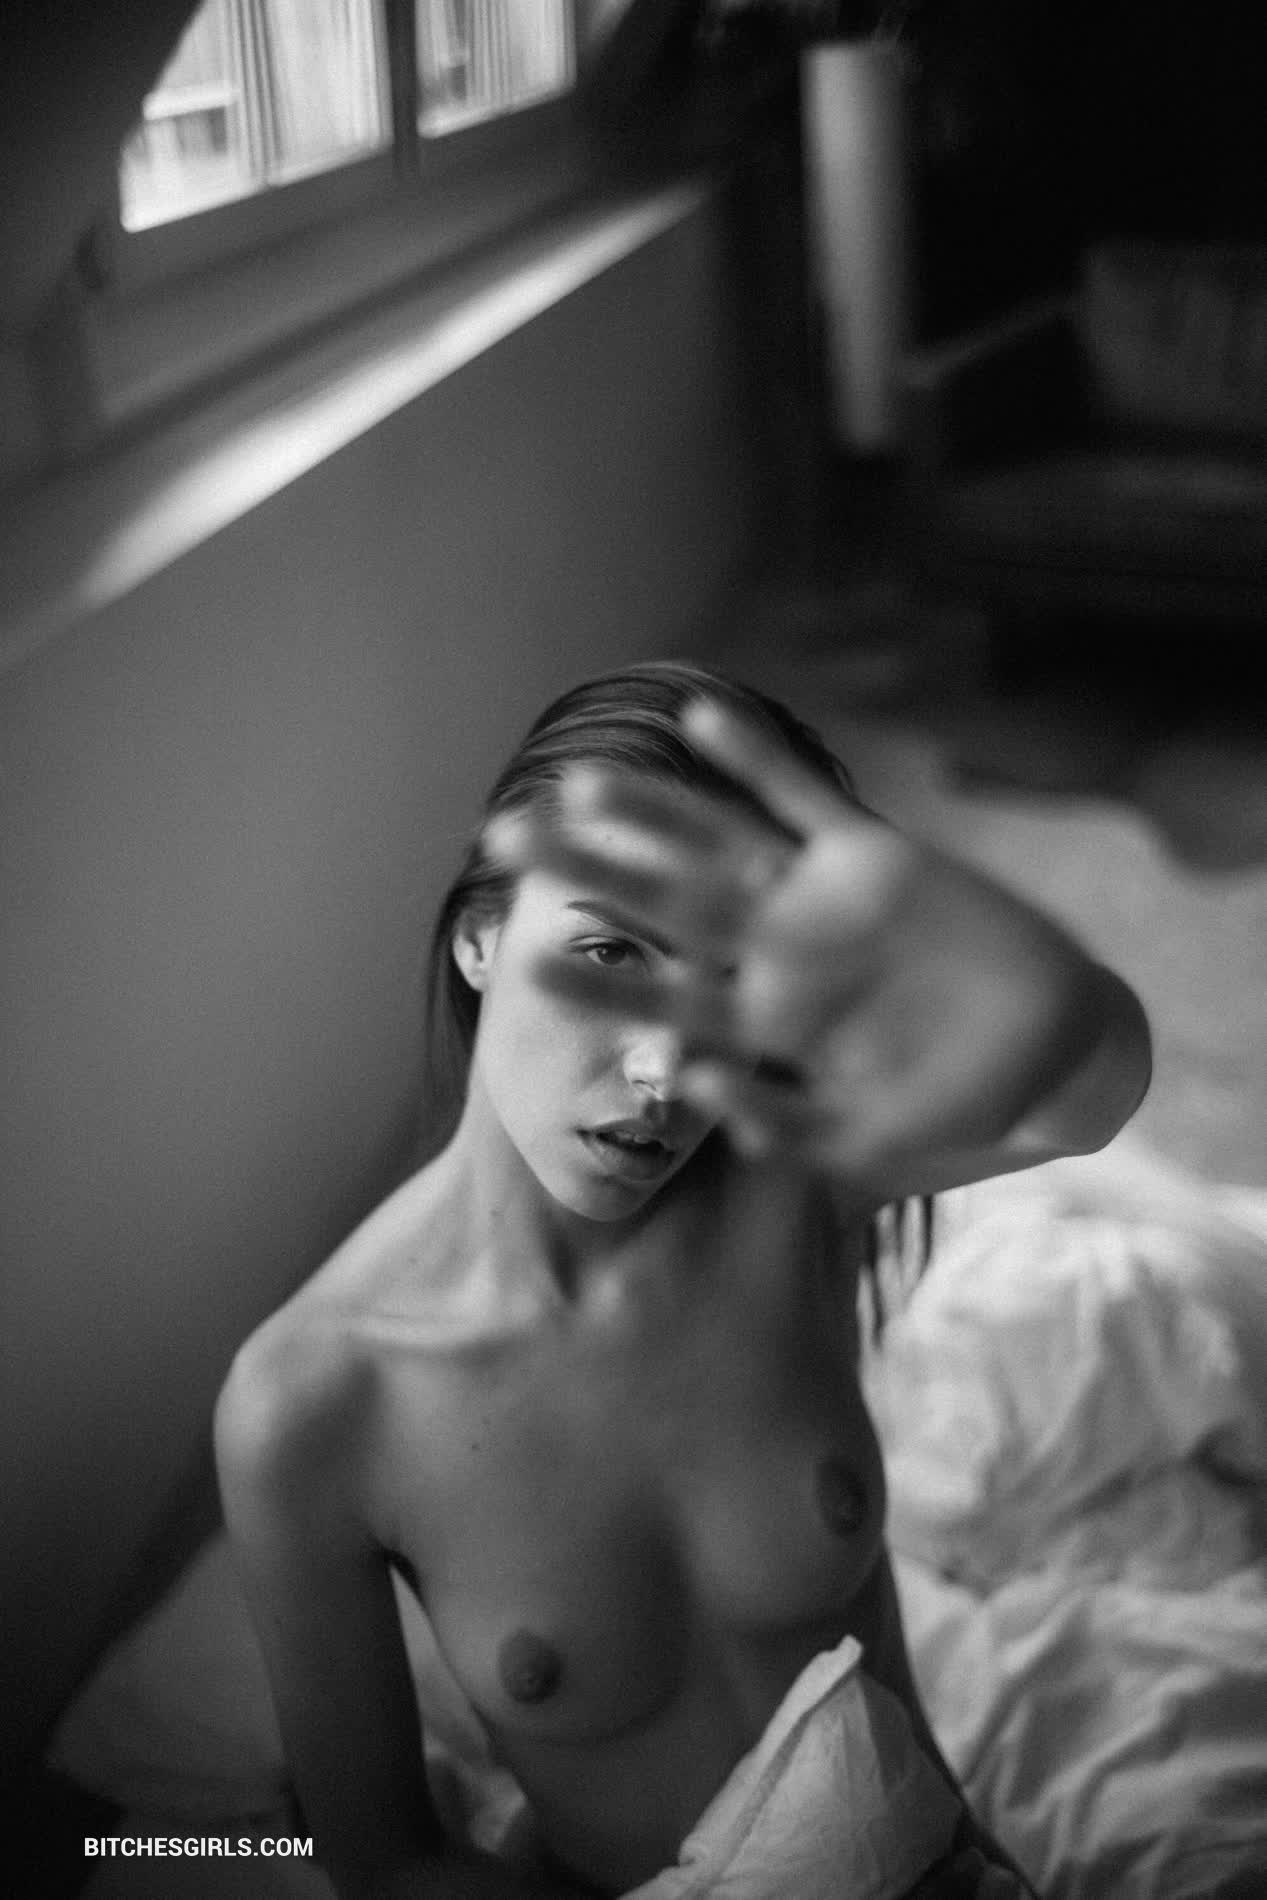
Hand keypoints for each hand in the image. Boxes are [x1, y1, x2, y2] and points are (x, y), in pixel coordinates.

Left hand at [488, 698, 1110, 1191]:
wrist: (1039, 1052)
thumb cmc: (942, 1104)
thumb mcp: (857, 1134)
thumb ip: (780, 1119)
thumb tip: (690, 1085)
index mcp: (762, 1015)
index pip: (661, 991)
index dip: (595, 977)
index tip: (520, 958)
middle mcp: (773, 948)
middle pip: (662, 899)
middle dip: (588, 868)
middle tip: (500, 835)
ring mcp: (816, 896)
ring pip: (716, 841)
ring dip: (651, 809)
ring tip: (578, 776)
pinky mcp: (873, 855)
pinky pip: (802, 795)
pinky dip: (755, 758)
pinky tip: (699, 713)